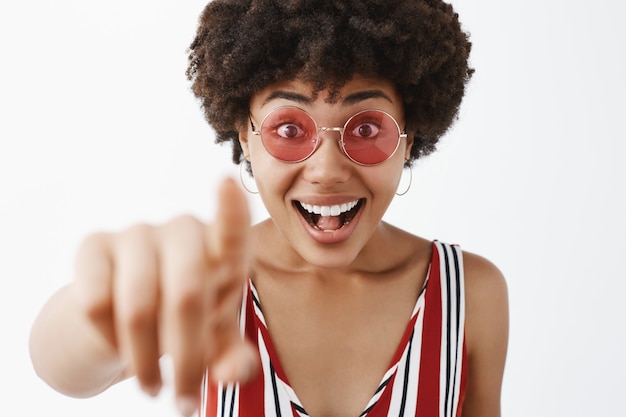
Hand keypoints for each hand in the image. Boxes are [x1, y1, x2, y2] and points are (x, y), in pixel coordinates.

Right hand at [73, 178, 257, 415]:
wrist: (124, 318)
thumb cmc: (185, 321)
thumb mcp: (213, 340)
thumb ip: (230, 356)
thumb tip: (235, 373)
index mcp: (222, 250)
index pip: (231, 229)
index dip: (230, 210)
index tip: (226, 183)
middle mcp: (183, 231)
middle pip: (187, 295)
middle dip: (187, 359)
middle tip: (184, 402)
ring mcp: (138, 233)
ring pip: (139, 307)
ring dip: (145, 361)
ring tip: (154, 390)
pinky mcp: (94, 244)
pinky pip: (97, 303)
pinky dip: (109, 340)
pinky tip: (118, 346)